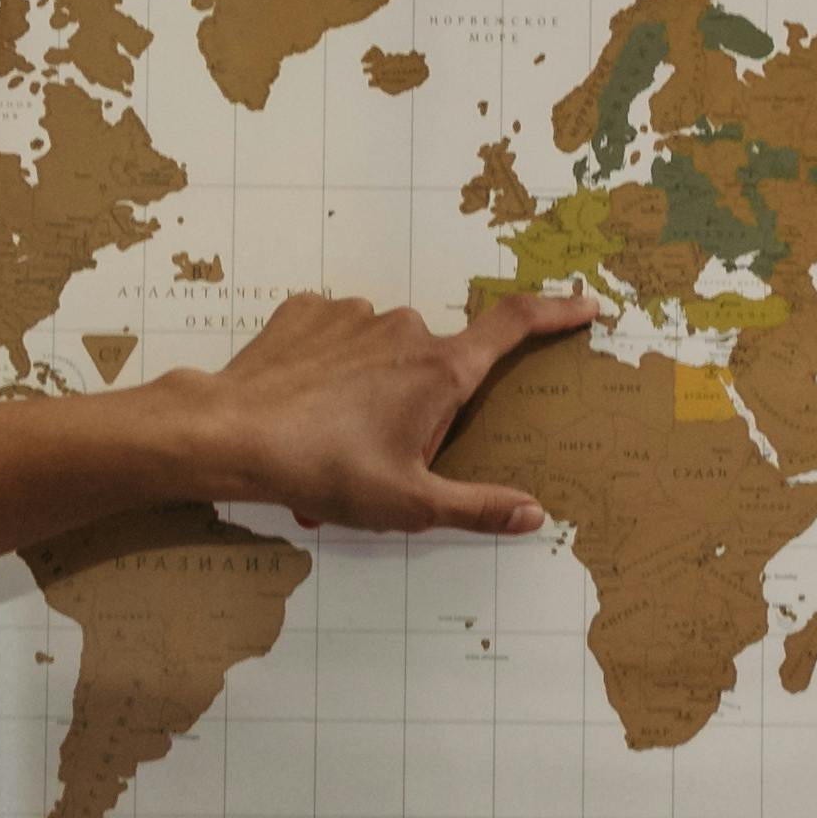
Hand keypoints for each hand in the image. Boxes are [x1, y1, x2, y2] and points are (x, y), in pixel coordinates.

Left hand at [169, 289, 593, 537]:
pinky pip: (336, 335)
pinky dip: (331, 366)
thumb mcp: (408, 504)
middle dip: (419, 405)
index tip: (587, 305)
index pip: (515, 327)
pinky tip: (306, 403)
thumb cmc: (322, 470)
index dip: (557, 313)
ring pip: (383, 351)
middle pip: (436, 362)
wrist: (230, 433)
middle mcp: (405, 328)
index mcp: (441, 370)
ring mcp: (354, 313)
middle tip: (380, 458)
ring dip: (371, 389)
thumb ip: (477, 507)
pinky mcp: (308, 311)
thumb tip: (533, 513)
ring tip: (335, 441)